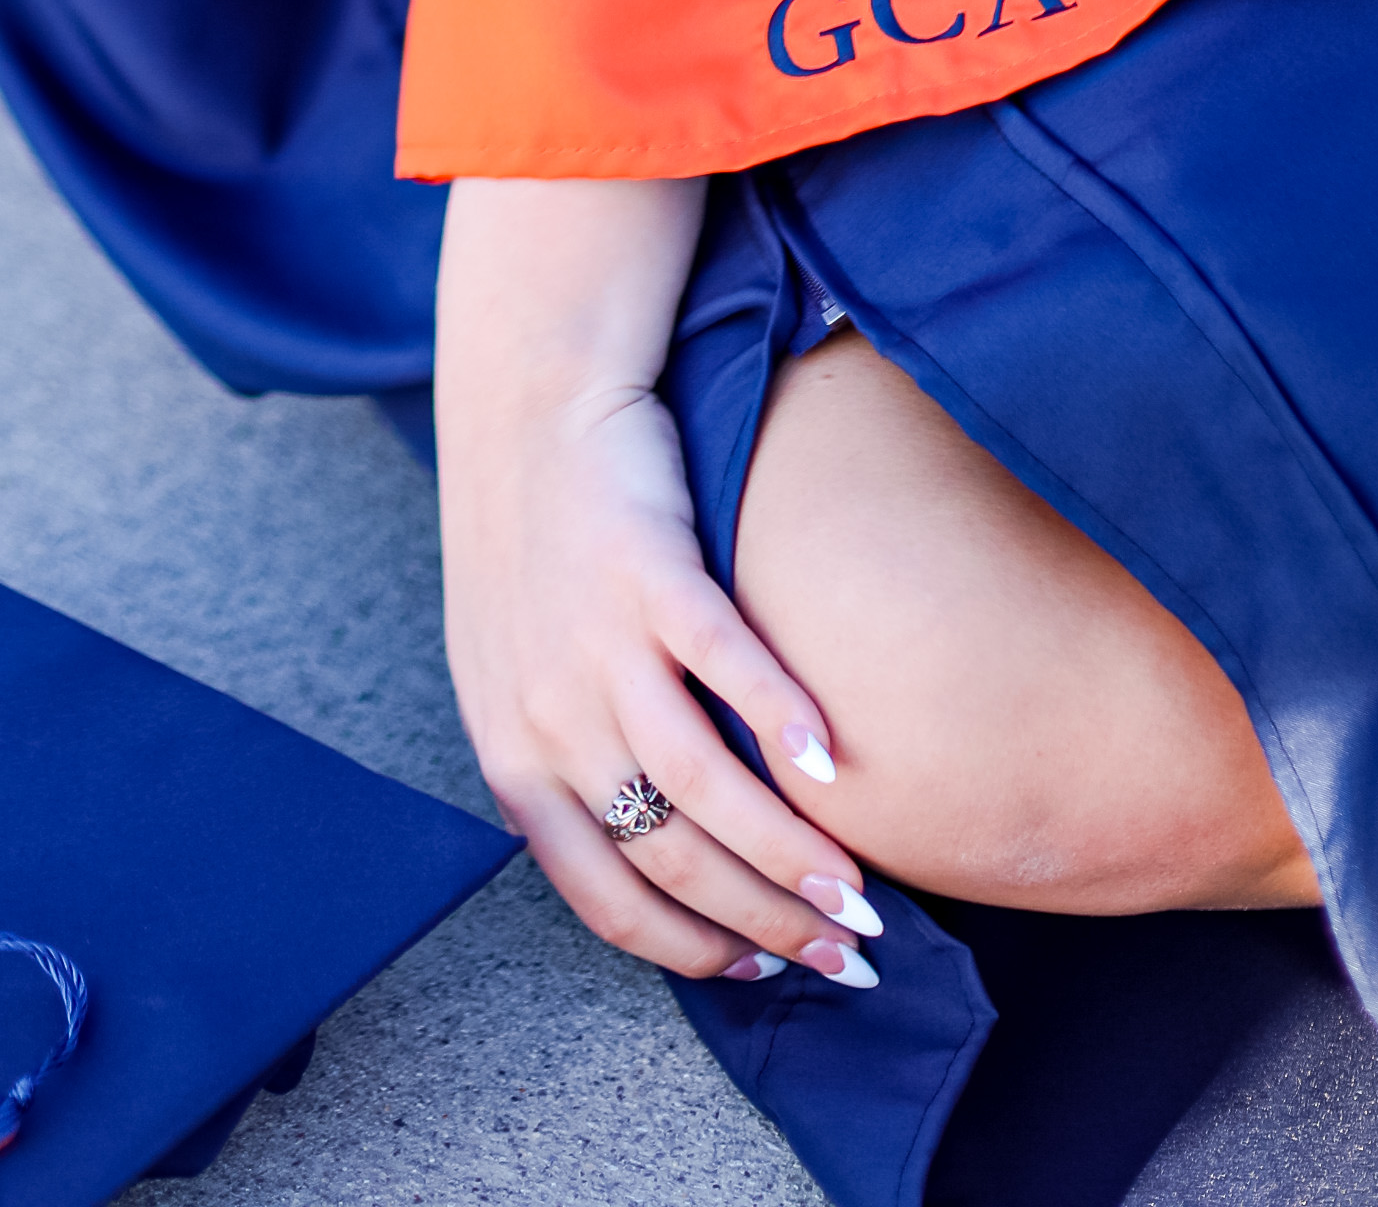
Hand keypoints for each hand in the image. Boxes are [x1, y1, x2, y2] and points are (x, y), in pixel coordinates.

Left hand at [437, 178, 881, 991]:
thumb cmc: (532, 549)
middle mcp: (549, 715)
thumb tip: (652, 858)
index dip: (693, 949)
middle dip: (770, 924)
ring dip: (792, 854)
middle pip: (671, 858)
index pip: (604, 896)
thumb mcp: (515, 675)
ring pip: (704, 787)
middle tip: (852, 954)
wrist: (525, 407)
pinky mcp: (645, 571)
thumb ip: (566, 763)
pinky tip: (833, 762)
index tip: (766, 971)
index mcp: (513, 753)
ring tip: (864, 895)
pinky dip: (783, 720)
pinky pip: (723, 665)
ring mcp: (597, 644)